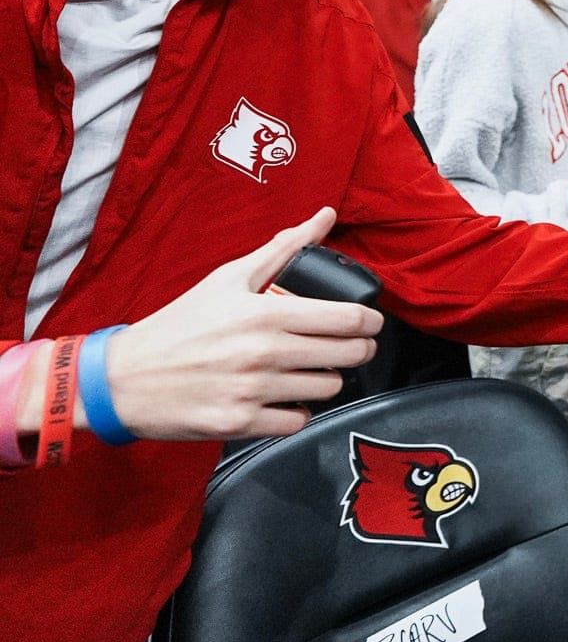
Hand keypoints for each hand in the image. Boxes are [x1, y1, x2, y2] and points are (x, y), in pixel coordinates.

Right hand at [99, 209, 383, 441]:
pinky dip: (297, 410)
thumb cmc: (178, 325)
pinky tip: (283, 396)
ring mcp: (252, 391)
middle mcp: (263, 353)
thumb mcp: (227, 279)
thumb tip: (324, 216)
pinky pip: (298, 421)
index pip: (349, 319)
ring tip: (306, 368)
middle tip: (347, 345)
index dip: (372, 321)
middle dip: (358, 349)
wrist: (122, 379)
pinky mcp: (240, 424)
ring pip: (328, 388)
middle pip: (350, 355)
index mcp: (265, 314)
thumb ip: (283, 249)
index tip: (371, 322)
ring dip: (326, 379)